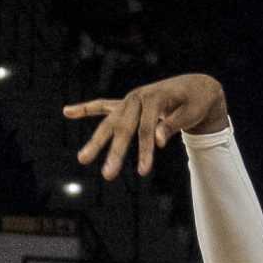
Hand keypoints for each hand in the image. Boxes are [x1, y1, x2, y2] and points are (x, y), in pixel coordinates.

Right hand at [63, 75, 227, 178]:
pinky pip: (102, 106)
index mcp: (154, 97)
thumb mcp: (191, 112)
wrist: (195, 86)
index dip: (145, 149)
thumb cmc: (195, 102)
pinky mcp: (126, 104)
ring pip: (110, 122)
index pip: (146, 128)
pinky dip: (86, 109)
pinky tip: (67, 112)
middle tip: (107, 176)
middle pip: (123, 127)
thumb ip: (173, 124)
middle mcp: (137, 98)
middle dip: (115, 152)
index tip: (143, 171)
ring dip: (96, 142)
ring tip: (81, 159)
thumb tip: (157, 141)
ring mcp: (129, 100)